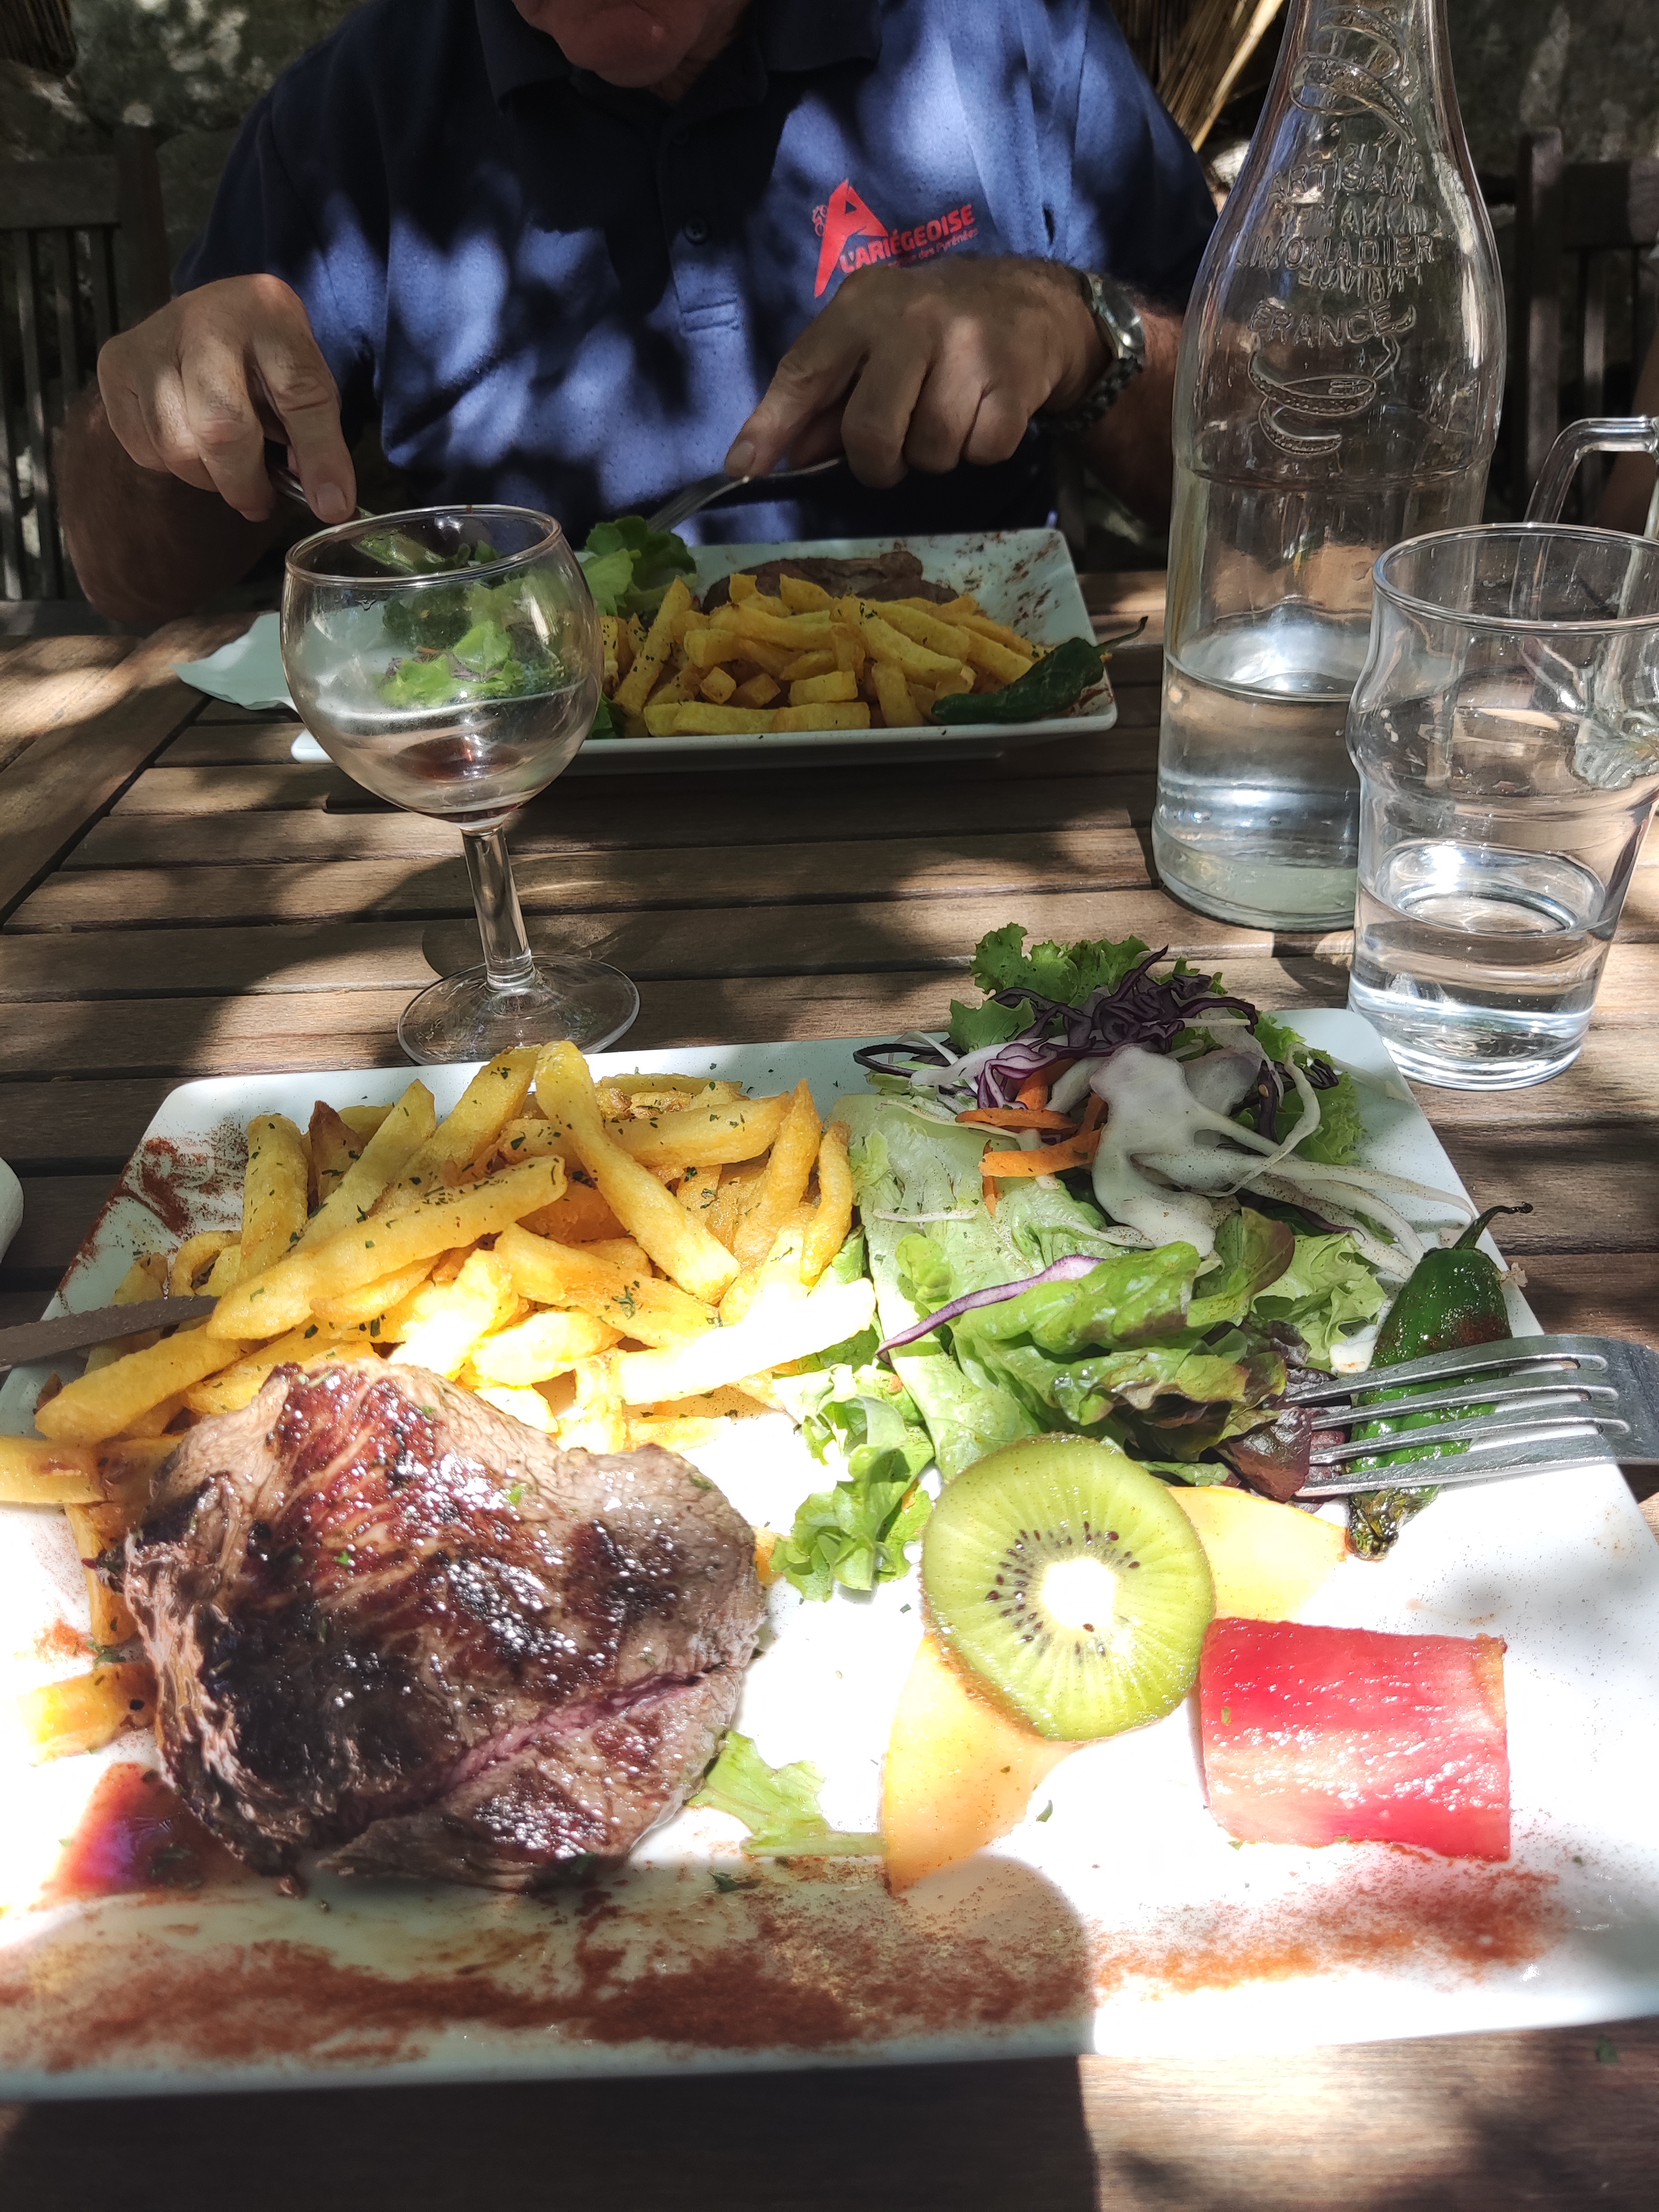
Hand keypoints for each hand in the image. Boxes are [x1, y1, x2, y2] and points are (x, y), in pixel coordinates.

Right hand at [96, 275, 354, 524]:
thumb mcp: (305, 383)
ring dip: (208, 478)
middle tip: (260, 500)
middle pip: (222, 429)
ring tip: (226, 465)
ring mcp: (150, 339)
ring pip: (177, 448)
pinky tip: (190, 441)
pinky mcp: (115, 364)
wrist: (207, 320)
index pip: (300, 393)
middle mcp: (203, 318)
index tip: (332, 506)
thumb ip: (318, 436)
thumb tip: (328, 502)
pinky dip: (171, 464)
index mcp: (267, 311)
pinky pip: (144, 447)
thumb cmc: (263, 360)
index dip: (320, 457)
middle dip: (245, 483)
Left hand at [725, 257, 1105, 487]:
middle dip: (879, 462)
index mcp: (862, 307)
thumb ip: (822, 399)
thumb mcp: (872, 345)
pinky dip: (980, 449)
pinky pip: (981, 451)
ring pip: (929, 451)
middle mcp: (911, 318)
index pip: (805, 372)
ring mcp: (967, 344)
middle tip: (897, 449)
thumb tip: (762, 458)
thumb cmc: (934, 332)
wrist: (1032, 304)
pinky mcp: (1015, 375)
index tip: (742, 469)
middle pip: (870, 433)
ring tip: (949, 417)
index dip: (772, 426)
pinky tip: (983, 413)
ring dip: (935, 455)